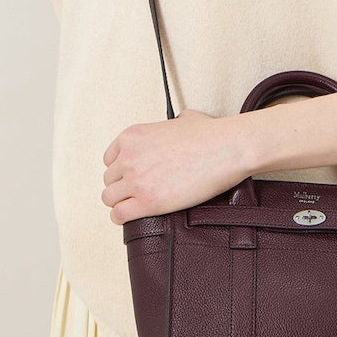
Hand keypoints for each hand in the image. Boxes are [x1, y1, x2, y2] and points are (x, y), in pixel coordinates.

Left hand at [101, 108, 248, 224]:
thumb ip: (171, 125)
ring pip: (109, 199)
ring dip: (122, 202)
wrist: (226, 148)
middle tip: (140, 191)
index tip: (132, 176)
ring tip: (137, 205)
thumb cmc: (210, 134)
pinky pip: (119, 215)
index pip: (109, 159)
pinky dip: (123, 217)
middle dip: (123, 186)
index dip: (122, 170)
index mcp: (132, 136)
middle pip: (109, 180)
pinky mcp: (148, 201)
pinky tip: (135, 216)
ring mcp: (136, 180)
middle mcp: (129, 156)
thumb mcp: (182, 119)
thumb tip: (180, 125)